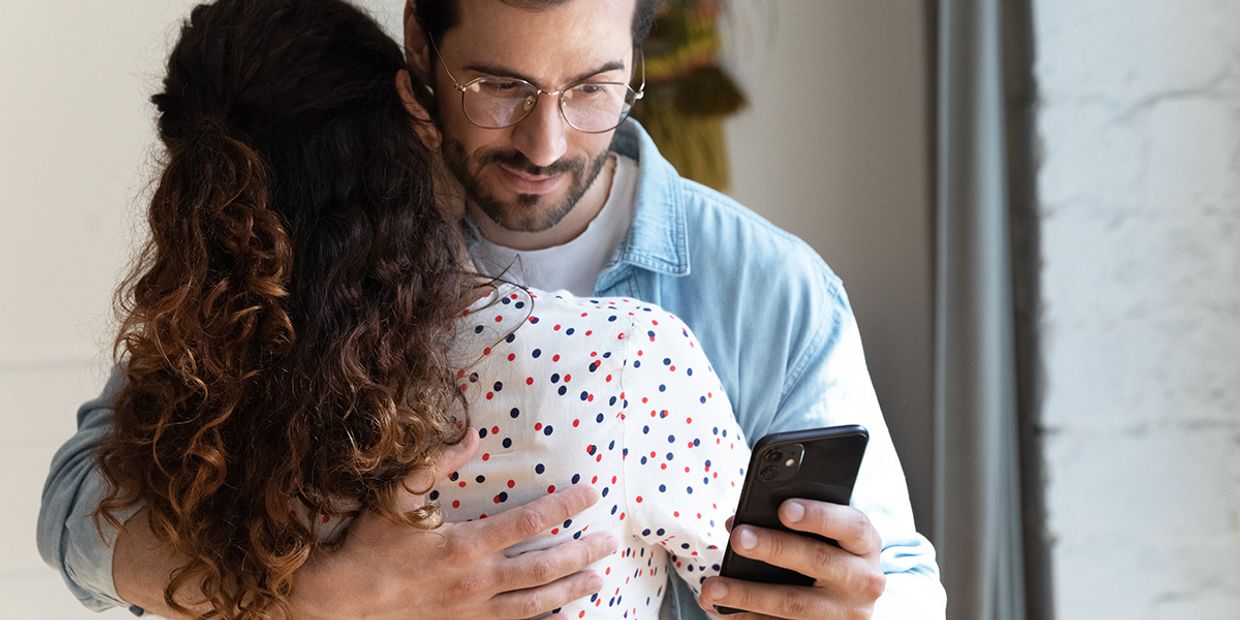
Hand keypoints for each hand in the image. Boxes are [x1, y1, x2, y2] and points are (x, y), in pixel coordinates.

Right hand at [290, 431, 617, 619]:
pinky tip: (560, 615)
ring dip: (570, 589)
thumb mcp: (396, 497)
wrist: (342, 601)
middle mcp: (477, 582)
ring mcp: (473, 611)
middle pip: (544, 567)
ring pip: (535, 603)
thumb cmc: (369, 545)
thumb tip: (472, 436)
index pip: (530, 522)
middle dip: (581, 553)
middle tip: (608, 541)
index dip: (566, 506)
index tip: (591, 492)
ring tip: (597, 580)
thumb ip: (434, 464)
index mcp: (465, 546)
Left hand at [697, 500, 885, 619]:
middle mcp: (863, 579)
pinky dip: (749, 618)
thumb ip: (795, 520)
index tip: (784, 509)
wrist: (854, 598)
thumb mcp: (831, 534)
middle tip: (738, 539)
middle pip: (817, 560)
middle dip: (774, 548)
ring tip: (713, 587)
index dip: (818, 516)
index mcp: (864, 544)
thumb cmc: (834, 553)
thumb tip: (737, 523)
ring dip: (748, 594)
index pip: (850, 525)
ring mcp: (844, 613)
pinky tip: (723, 610)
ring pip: (793, 603)